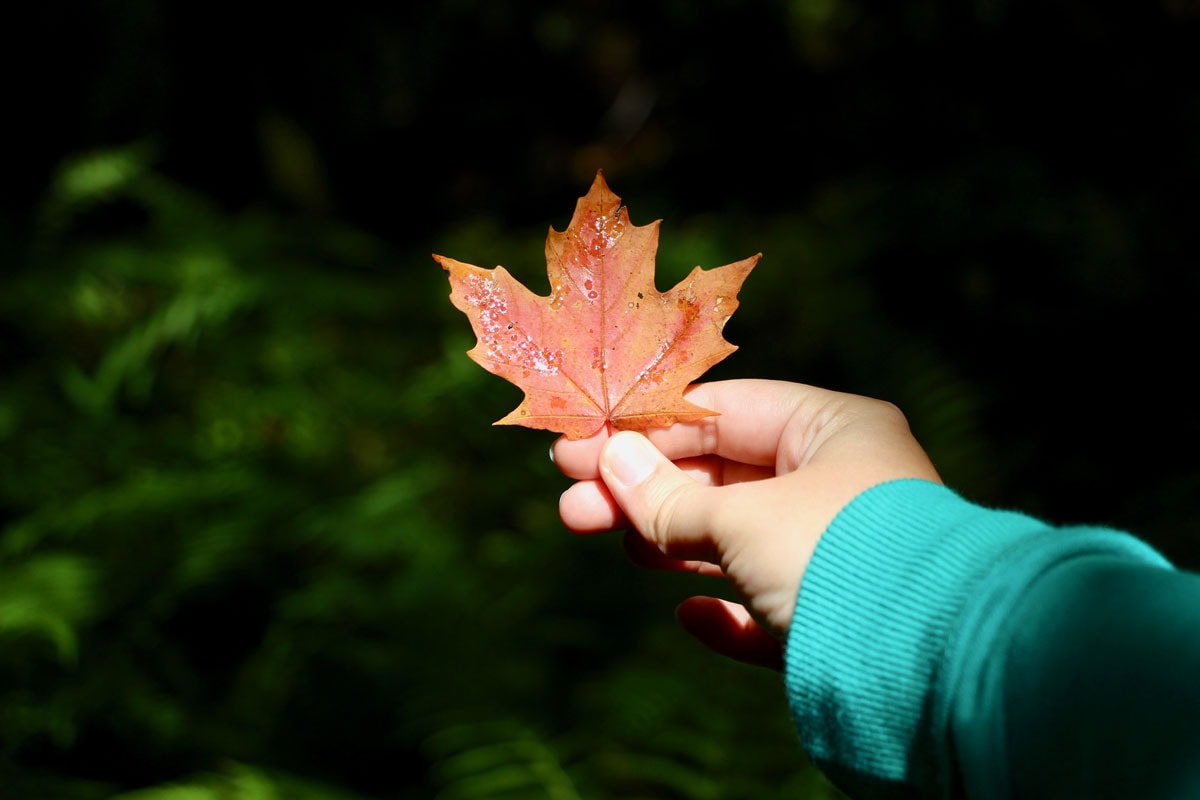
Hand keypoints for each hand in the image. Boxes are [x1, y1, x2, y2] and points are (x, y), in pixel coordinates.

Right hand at [553, 379, 940, 669]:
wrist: (931, 666)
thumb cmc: (837, 556)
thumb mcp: (742, 518)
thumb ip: (670, 496)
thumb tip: (611, 461)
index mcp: (833, 430)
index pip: (723, 411)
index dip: (646, 427)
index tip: (579, 443)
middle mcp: (838, 484)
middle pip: (720, 476)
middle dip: (643, 489)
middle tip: (570, 505)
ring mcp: (837, 553)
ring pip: (736, 539)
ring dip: (671, 541)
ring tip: (613, 542)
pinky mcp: (835, 618)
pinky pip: (767, 607)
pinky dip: (726, 611)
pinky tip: (690, 615)